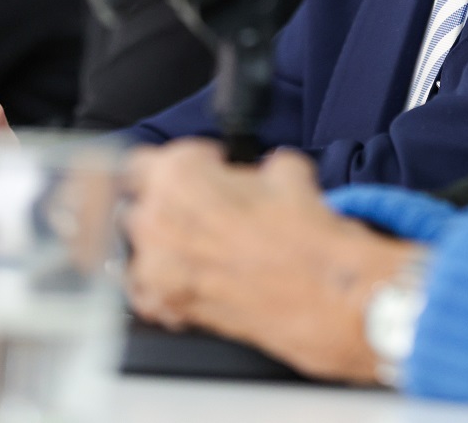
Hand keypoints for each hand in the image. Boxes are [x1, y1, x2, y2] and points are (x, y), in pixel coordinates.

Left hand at [122, 141, 416, 382]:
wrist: (327, 295)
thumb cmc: (307, 238)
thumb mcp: (288, 171)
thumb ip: (258, 167)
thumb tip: (262, 172)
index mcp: (179, 176)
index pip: (145, 160)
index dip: (184, 162)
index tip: (205, 168)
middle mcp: (158, 221)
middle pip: (140, 203)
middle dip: (172, 203)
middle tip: (209, 207)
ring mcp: (158, 270)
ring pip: (141, 248)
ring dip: (165, 244)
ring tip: (204, 245)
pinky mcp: (169, 307)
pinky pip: (147, 293)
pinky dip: (164, 288)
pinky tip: (195, 280)